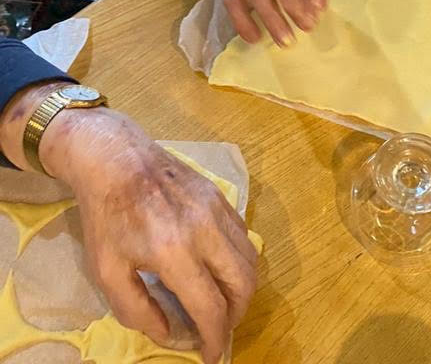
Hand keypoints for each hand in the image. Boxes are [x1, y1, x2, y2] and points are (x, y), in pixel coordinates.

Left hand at [42, 107, 258, 363]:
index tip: (210, 355)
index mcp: (173, 251)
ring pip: (250, 259)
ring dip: (242, 289)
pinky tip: (219, 269)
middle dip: (236, 316)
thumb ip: (138, 310)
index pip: (210, 306)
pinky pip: (243, 236)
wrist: (116, 159)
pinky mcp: (221, 196)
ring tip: (223, 303)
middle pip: (243, 283)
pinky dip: (239, 261)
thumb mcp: (107, 272)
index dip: (214, 338)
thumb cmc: (107, 217)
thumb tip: (171, 334)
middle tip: (220, 329)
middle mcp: (204, 229)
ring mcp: (217, 209)